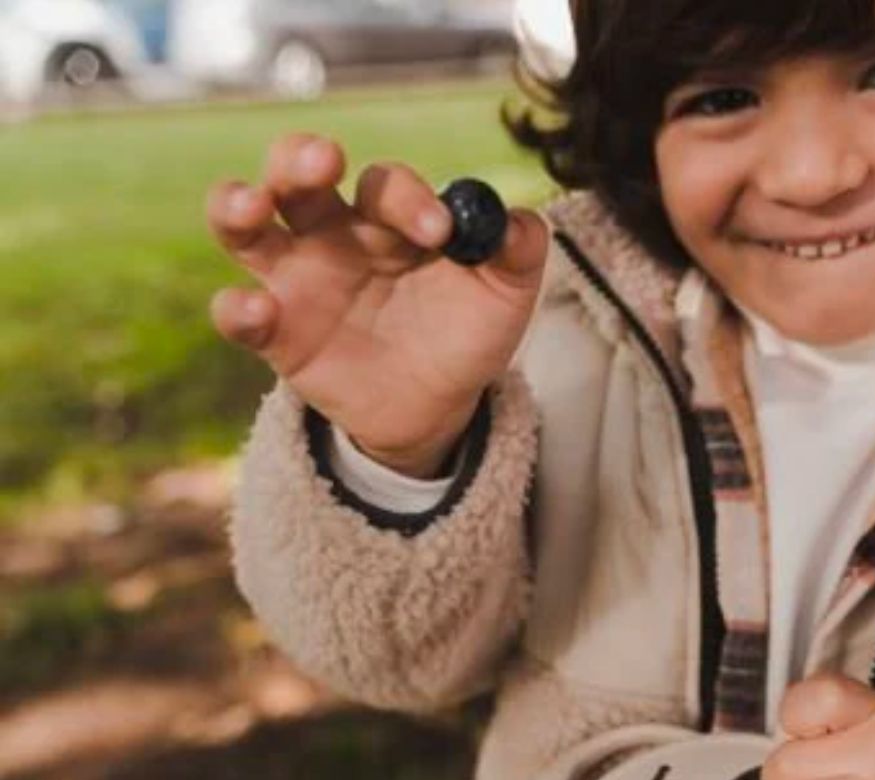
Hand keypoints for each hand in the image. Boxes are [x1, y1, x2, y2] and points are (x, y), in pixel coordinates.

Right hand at [207, 133, 548, 476]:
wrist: (437, 407)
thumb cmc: (463, 336)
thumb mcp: (503, 296)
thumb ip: (518, 253)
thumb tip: (519, 223)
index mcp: (387, 218)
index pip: (382, 186)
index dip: (406, 197)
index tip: (440, 231)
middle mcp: (331, 235)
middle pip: (295, 174)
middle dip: (301, 158)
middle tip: (325, 161)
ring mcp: (296, 282)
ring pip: (242, 224)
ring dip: (235, 203)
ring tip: (252, 204)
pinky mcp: (276, 335)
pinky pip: (237, 315)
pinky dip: (236, 310)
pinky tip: (259, 311)